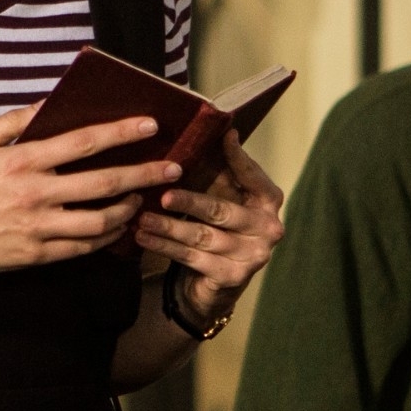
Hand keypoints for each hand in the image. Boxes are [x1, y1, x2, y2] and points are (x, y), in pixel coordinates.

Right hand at [0, 108, 175, 293]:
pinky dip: (107, 237)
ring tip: (142, 199)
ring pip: (101, 220)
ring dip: (129, 209)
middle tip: (172, 168)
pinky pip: (83, 247)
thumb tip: (46, 104)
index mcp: (20, 162)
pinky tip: (117, 226)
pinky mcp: (36, 255)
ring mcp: (37, 229)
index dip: (121, 132)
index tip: (150, 124)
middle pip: (104, 183)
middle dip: (144, 173)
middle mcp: (34, 195)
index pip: (83, 142)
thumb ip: (11, 122)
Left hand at [134, 134, 284, 322]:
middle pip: (222, 211)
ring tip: (142, 218)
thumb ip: (221, 167)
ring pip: (202, 236)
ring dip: (168, 227)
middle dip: (189, 202)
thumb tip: (221, 129)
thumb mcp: (221, 193)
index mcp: (269, 201)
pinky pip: (192, 258)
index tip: (224, 137)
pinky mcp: (232, 276)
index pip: (253, 175)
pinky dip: (165, 246)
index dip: (238, 157)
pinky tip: (143, 238)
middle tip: (163, 195)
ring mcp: (253, 255)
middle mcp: (268, 228)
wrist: (216, 280)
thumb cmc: (218, 225)